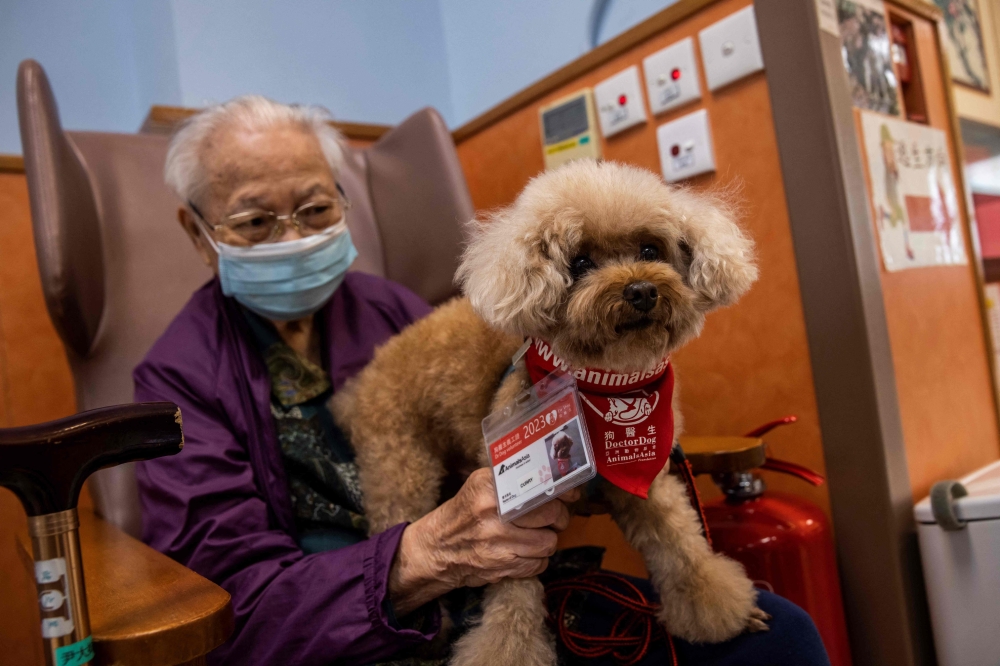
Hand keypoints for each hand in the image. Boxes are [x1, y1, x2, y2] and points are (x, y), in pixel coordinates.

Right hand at [388, 468, 579, 615]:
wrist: (436, 550)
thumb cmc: (463, 513)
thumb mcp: (478, 486)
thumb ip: (510, 480)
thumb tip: (552, 479)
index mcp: (489, 488)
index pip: (540, 487)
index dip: (563, 491)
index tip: (570, 493)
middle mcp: (494, 514)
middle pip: (551, 515)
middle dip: (559, 517)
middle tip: (556, 516)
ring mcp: (499, 543)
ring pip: (548, 542)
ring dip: (548, 540)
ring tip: (538, 534)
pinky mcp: (502, 567)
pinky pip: (538, 565)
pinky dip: (537, 560)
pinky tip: (526, 551)